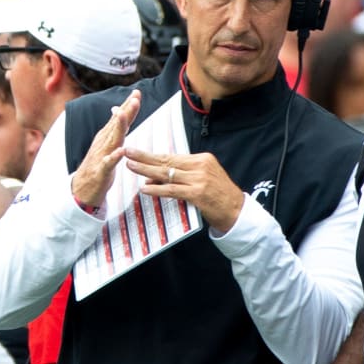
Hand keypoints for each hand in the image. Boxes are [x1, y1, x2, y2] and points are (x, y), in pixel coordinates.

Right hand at [70, 90, 141, 209]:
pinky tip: (121, 151)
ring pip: (112, 140)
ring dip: (119, 127)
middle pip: (116, 125)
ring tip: (124, 115)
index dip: (128, 106)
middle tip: (135, 98)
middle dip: (126, 111)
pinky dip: (114, 156)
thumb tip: (118, 109)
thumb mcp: (107, 144)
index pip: (119, 119)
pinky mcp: (101, 171)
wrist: (82, 188)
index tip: (137, 92)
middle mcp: (104, 143)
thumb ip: (114, 128)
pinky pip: (108, 163)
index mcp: (107, 137)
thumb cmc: (98, 165)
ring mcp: (101, 156)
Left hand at [124, 149, 244, 232]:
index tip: (136, 151)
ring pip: (167, 174)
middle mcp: (200, 166)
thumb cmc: (218, 196)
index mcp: (201, 159)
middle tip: (126, 152)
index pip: (171, 156)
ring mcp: (199, 179)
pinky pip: (173, 190)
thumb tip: (154, 177)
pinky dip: (157, 189)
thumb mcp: (202, 179)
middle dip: (144, 157)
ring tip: (130, 166)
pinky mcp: (198, 193)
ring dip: (146, 170)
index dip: (152, 155)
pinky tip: (145, 188)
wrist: (237, 212)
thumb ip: (182, 176)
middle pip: (166, 161)